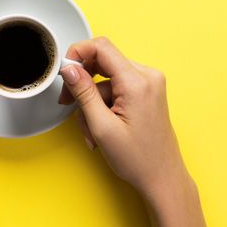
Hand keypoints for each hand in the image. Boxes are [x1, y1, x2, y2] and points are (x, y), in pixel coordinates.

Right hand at [58, 37, 205, 226]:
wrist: (162, 178)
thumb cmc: (139, 159)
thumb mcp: (102, 127)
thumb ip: (83, 93)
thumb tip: (69, 68)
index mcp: (137, 83)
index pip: (102, 48)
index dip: (78, 53)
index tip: (64, 70)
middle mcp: (147, 77)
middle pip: (102, 63)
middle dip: (82, 85)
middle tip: (69, 104)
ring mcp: (148, 84)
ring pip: (105, 80)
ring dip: (92, 102)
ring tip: (91, 130)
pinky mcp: (146, 92)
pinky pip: (115, 88)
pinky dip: (103, 105)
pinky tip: (101, 127)